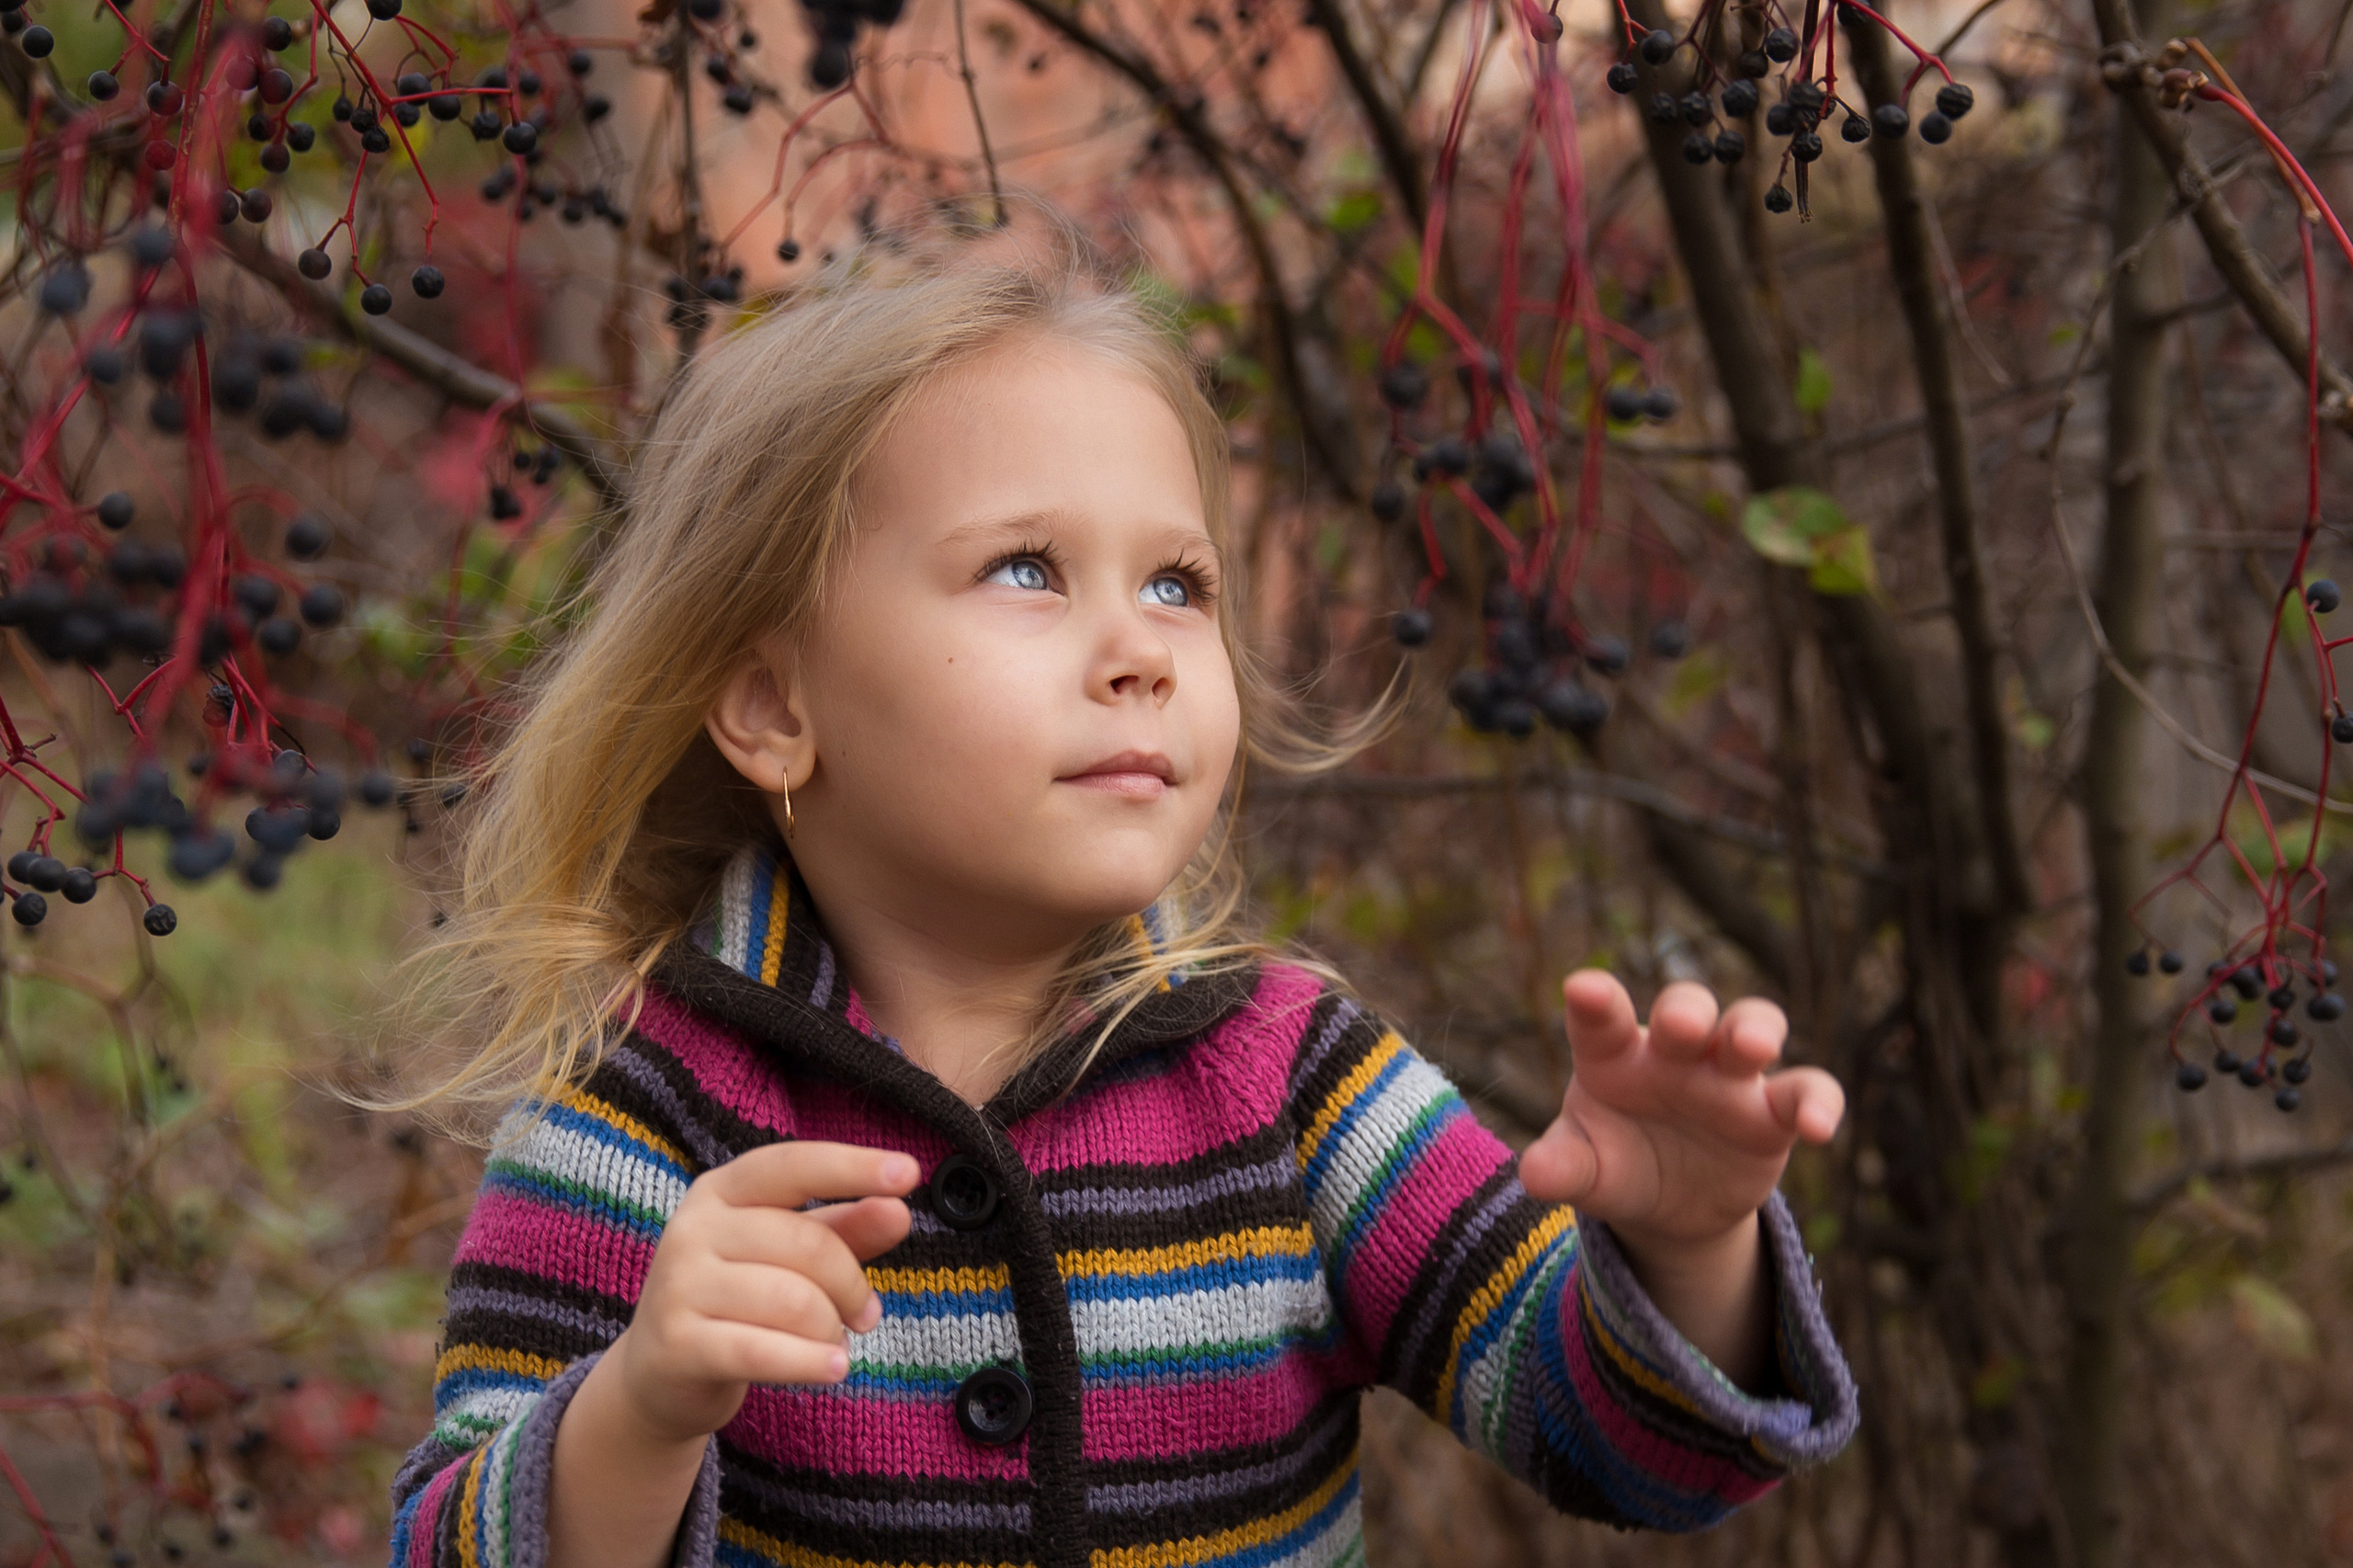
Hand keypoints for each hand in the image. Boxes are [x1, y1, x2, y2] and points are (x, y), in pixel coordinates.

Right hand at [603, 1141, 918, 1446]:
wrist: (658, 1375)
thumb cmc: (737, 1299)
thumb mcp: (789, 1255)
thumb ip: (845, 1230)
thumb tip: (899, 1210)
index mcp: (721, 1191)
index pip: (793, 1166)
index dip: (851, 1167)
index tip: (909, 1173)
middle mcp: (693, 1229)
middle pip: (807, 1244)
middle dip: (852, 1285)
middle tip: (865, 1315)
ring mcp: (679, 1286)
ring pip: (793, 1302)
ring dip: (831, 1329)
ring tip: (832, 1345)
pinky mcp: (677, 1344)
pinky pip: (762, 1350)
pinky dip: (809, 1362)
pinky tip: (834, 1368)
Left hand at [1519, 971, 1843, 1250]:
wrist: (1668, 1205)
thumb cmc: (1613, 1164)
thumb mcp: (1585, 1170)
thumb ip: (1563, 1166)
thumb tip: (1534, 1174)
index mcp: (1613, 1055)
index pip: (1600, 1019)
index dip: (1595, 1001)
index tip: (1581, 988)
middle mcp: (1674, 1053)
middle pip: (1686, 1009)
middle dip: (1686, 1011)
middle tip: (1681, 1025)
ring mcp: (1729, 1077)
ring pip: (1753, 1026)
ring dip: (1754, 1030)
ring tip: (1753, 1049)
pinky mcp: (1774, 1113)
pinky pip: (1807, 1091)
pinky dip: (1818, 1103)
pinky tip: (1818, 1129)